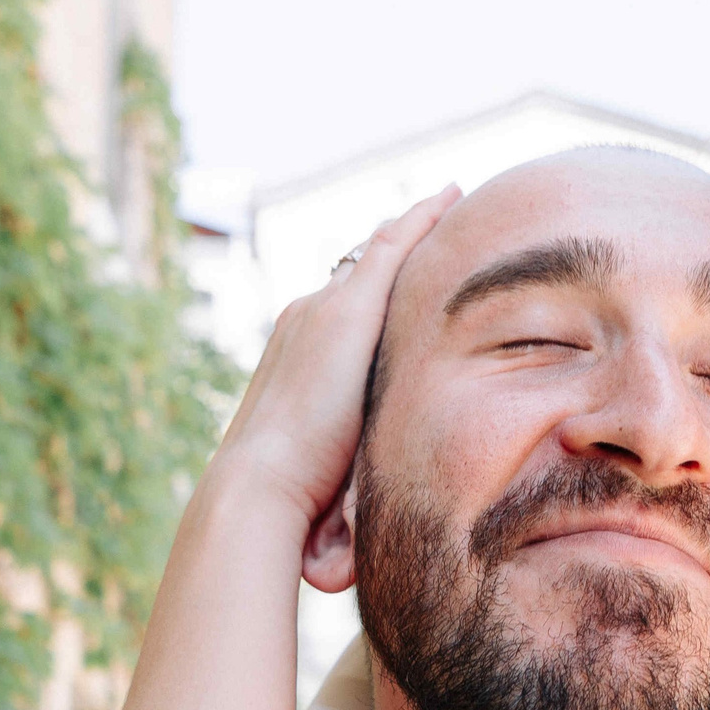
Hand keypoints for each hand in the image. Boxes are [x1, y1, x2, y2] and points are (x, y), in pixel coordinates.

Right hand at [213, 186, 460, 536]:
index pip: (339, 313)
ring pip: (374, 255)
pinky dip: (420, 220)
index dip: (368, 295)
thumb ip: (346, 463)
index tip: (394, 285)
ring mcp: (324, 310)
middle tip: (429, 221)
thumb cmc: (288, 497)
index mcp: (297, 355)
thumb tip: (361, 512)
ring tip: (447, 201)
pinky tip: (451, 197)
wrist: (259, 485)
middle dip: (390, 251)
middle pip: (355, 275)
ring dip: (409, 229)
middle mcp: (305, 319)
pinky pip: (392, 247)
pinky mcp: (349, 308)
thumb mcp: (324, 469)